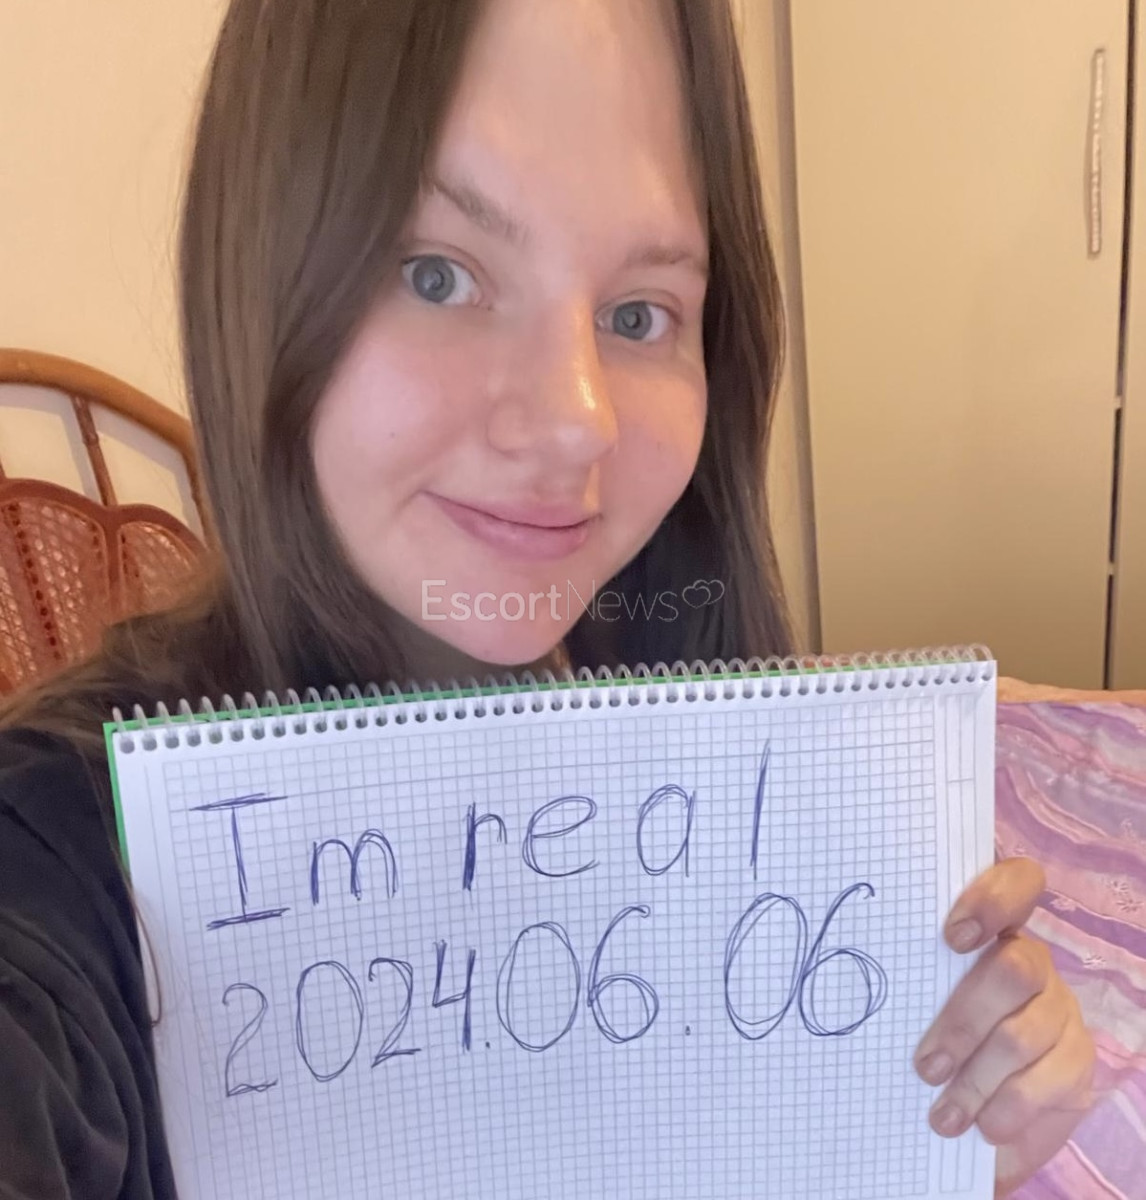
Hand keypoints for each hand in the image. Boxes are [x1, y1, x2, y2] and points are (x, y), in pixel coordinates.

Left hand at [913, 857, 1094, 1196]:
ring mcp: (1060, 1009)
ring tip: (942, 1114)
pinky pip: (1051, 1081)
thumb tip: (838, 969)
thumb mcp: (912, 999)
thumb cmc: (927, 1033)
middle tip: (925, 1066)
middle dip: (964, 1021)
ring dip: (977, 1080)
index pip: (1018, 882)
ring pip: (1025, 1034)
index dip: (993, 899)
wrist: (972, 1107)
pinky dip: (1009, 1107)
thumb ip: (902, 973)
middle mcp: (1031, 961)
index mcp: (990, 930)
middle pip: (1015, 970)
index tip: (952, 936)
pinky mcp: (1077, 1059)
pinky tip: (984, 1123)